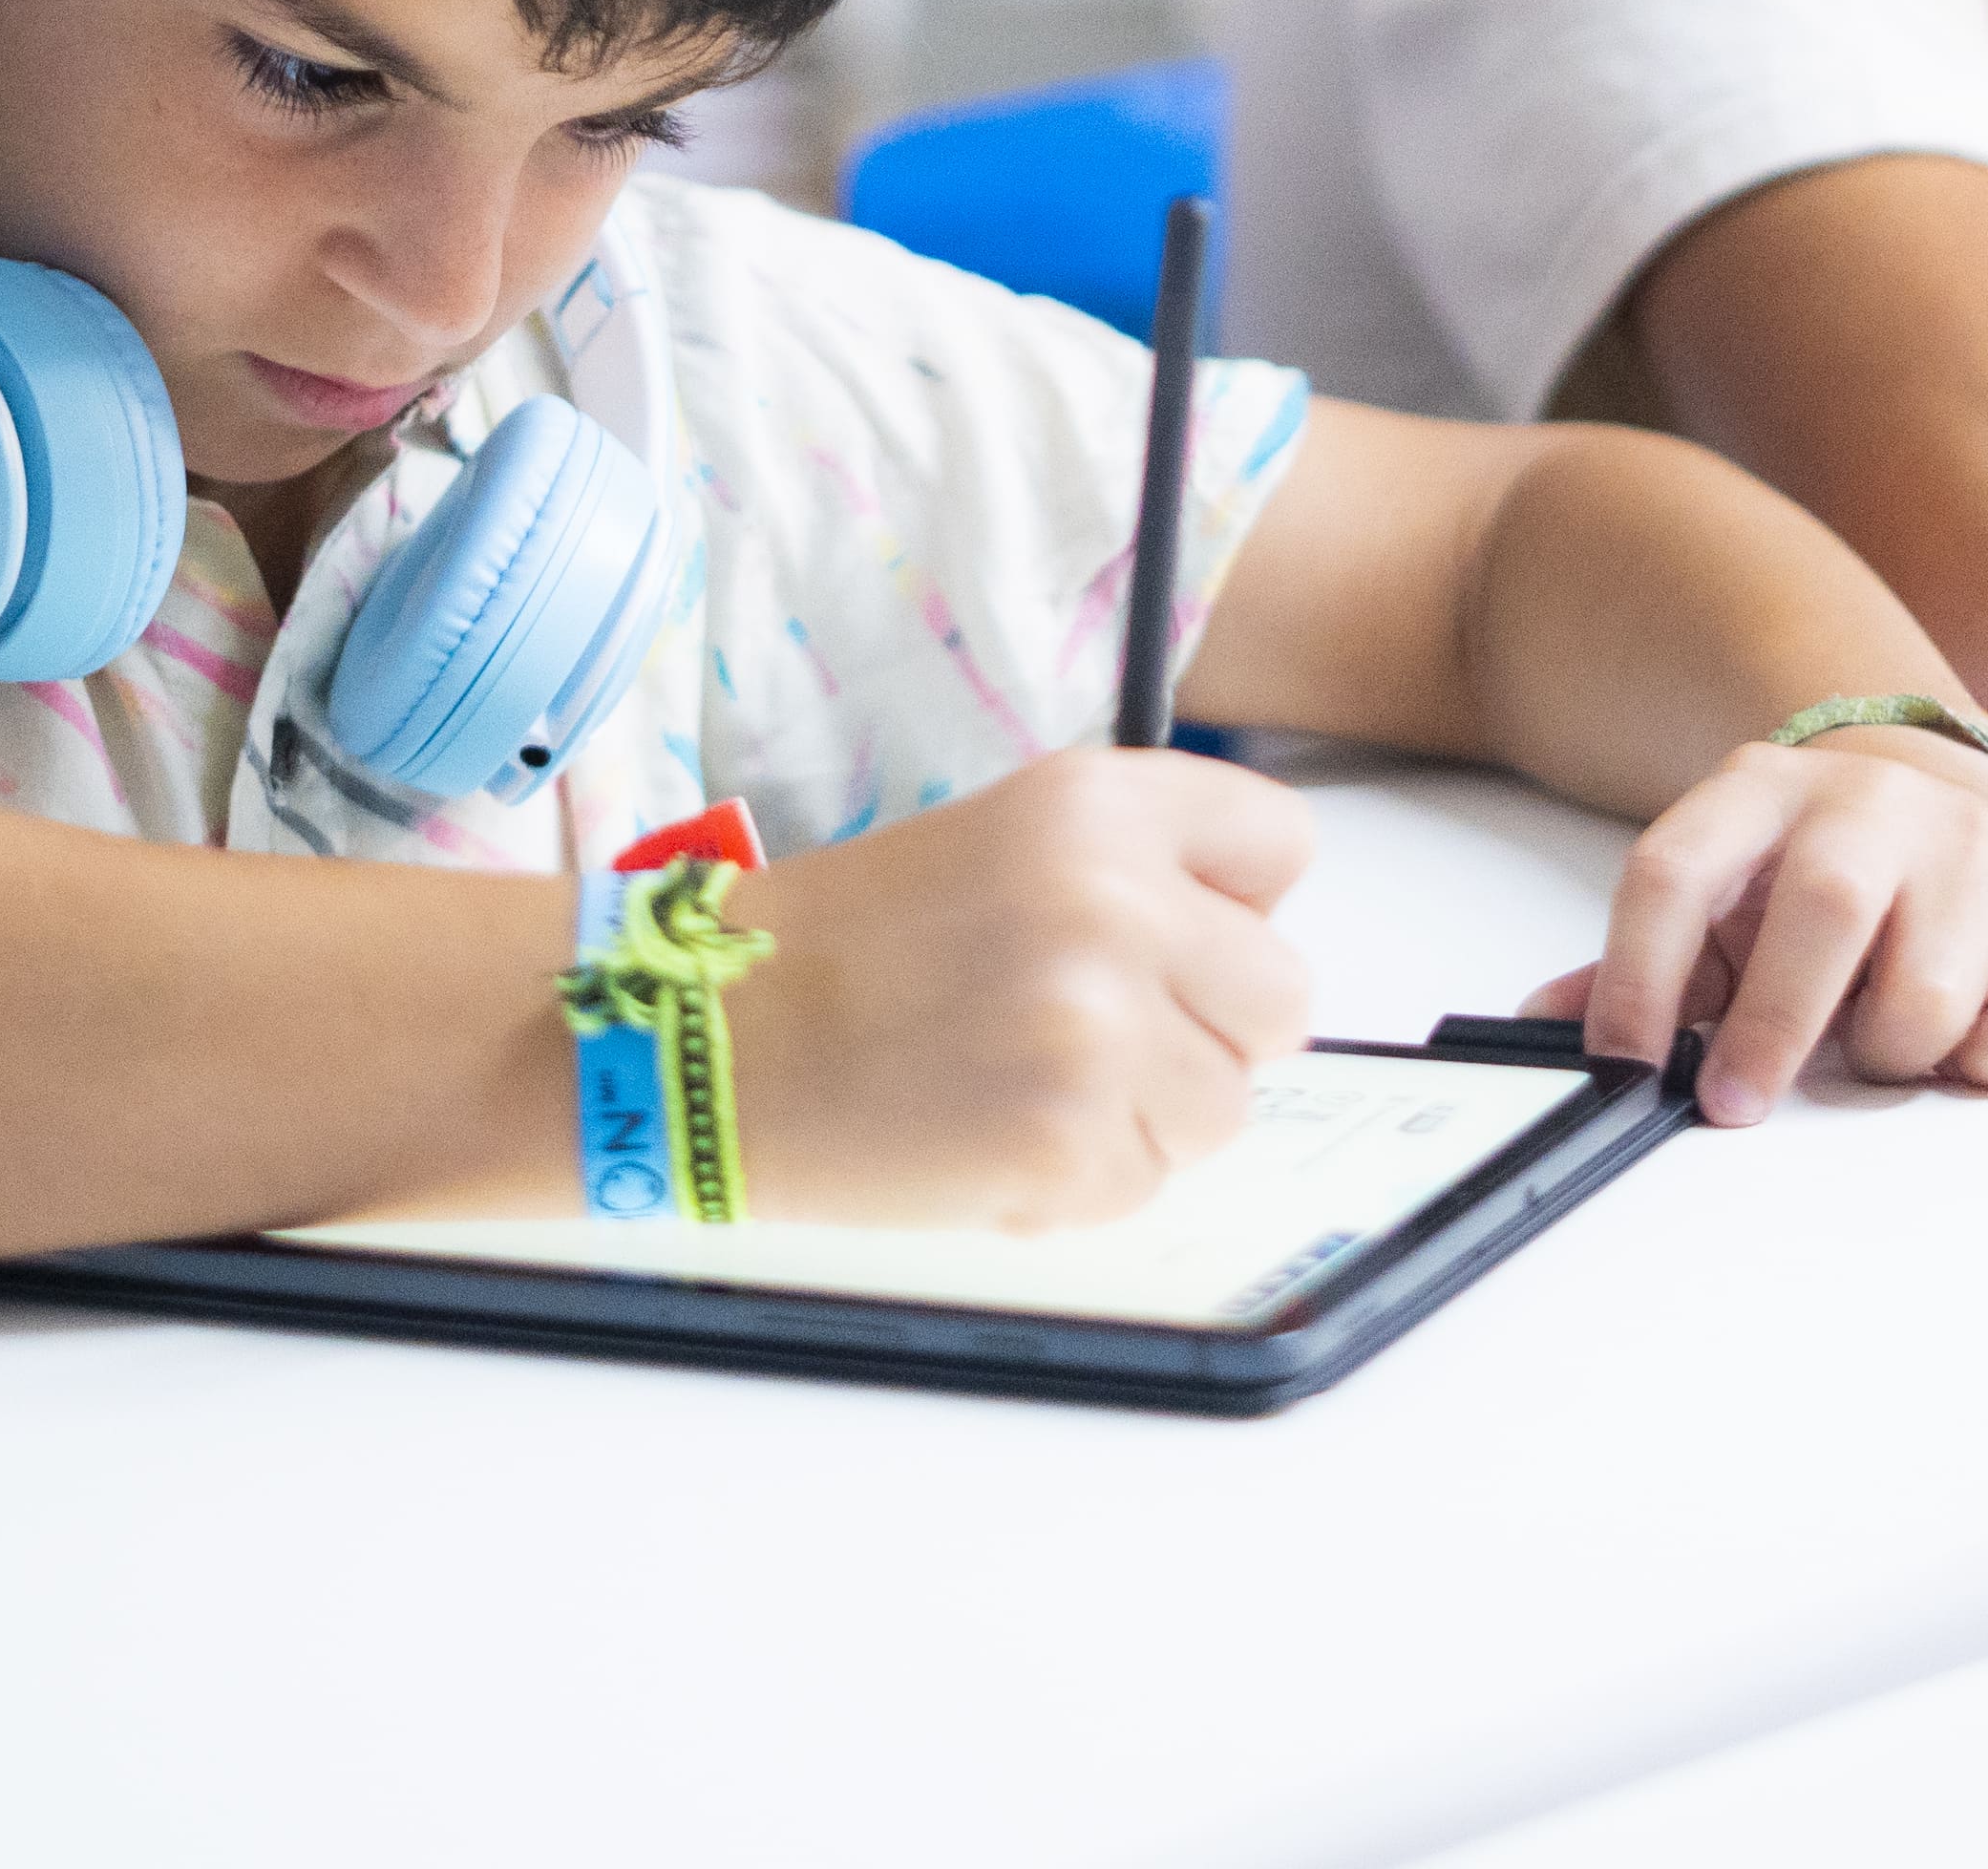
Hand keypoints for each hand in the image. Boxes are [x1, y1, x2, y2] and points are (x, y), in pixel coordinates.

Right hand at [731, 747, 1315, 1228]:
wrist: (706, 1036)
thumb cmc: (847, 948)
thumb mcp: (1008, 840)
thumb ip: (1138, 872)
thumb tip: (1245, 950)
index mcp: (1101, 804)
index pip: (1280, 846)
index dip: (1234, 909)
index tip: (1176, 939)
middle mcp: (1116, 898)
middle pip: (1279, 996)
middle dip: (1204, 1032)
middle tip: (1091, 1037)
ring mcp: (1099, 1023)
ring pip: (1223, 1104)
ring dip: (1143, 1118)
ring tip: (1020, 1085)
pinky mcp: (1068, 1135)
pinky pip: (1146, 1181)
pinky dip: (1079, 1183)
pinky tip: (987, 1138)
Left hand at [1524, 726, 1987, 1127]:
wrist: (1942, 794)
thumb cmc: (1817, 875)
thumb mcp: (1721, 900)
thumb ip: (1642, 965)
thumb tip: (1540, 1030)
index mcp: (1761, 794)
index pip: (1676, 870)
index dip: (1636, 976)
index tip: (1626, 1067)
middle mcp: (1874, 802)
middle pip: (1823, 909)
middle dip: (1773, 1029)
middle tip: (1741, 1100)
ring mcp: (1978, 844)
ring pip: (1930, 987)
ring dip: (1889, 1052)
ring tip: (1873, 1039)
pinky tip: (1961, 1037)